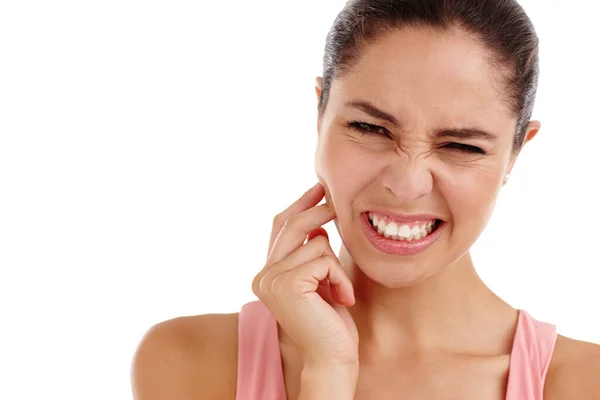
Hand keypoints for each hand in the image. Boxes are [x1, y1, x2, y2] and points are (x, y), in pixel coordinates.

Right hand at [252, 183, 358, 366]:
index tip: (319, 188)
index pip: (279, 227)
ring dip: (336, 265)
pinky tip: (342, 300)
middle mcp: (262, 276)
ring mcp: (271, 280)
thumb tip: (317, 220)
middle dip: (318, 210)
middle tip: (337, 202)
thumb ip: (309, 253)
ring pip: (315, 242)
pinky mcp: (287, 285)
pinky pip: (323, 259)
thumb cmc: (330, 321)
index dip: (299, 204)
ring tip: (340, 292)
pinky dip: (340, 277)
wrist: (332, 359)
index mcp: (266, 274)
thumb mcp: (318, 280)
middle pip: (292, 225)